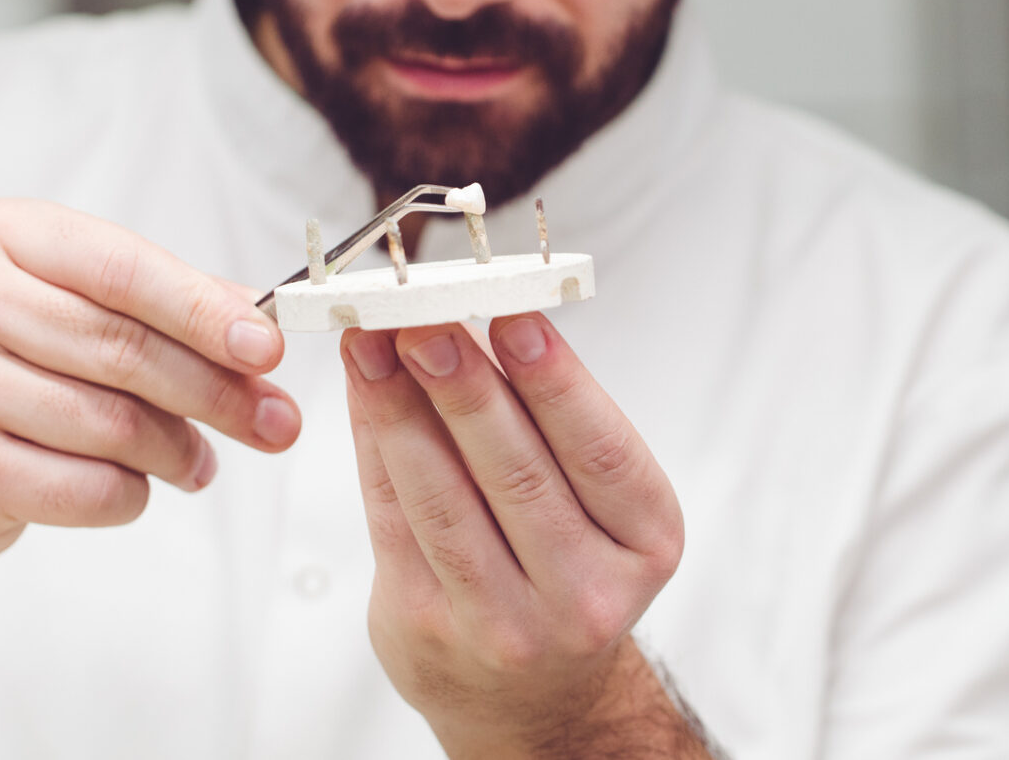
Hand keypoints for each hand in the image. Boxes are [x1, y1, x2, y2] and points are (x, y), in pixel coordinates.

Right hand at [0, 199, 300, 558]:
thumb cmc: (15, 359)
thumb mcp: (81, 302)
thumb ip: (170, 305)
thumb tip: (262, 325)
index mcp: (5, 236)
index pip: (126, 270)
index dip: (206, 312)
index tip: (269, 349)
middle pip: (124, 350)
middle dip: (216, 392)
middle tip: (275, 423)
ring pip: (112, 424)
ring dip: (179, 451)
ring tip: (199, 462)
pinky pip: (85, 488)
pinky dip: (131, 494)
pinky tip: (135, 486)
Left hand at [341, 315, 687, 755]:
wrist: (532, 692)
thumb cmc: (562, 564)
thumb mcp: (591, 499)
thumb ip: (542, 416)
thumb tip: (473, 319)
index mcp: (643, 543)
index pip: (601, 450)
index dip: (555, 380)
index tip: (512, 316)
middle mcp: (584, 592)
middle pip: (517, 473)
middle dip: (464, 387)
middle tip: (425, 321)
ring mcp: (504, 621)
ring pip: (444, 500)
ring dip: (401, 410)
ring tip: (375, 345)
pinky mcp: (427, 627)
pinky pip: (393, 521)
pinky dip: (374, 446)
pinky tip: (364, 394)